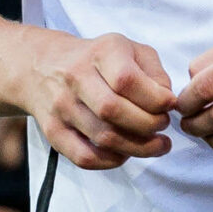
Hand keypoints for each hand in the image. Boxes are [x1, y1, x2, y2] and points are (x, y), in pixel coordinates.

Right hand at [16, 30, 174, 169]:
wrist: (42, 66)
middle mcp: (76, 77)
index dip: (155, 99)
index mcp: (100, 52)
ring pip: (102, 137)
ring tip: (156, 144)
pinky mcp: (52, 132)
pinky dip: (111, 161)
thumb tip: (167, 102)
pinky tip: (126, 153)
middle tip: (163, 127)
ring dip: (137, 147)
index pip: (127, 80)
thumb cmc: (98, 59)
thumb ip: (154, 72)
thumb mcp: (130, 50)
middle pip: (113, 110)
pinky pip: (84, 157)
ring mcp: (61, 106)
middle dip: (148, 125)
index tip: (169, 106)